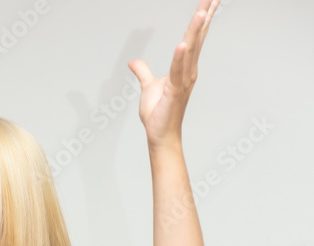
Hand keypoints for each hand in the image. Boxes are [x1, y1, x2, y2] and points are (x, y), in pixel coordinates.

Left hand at [127, 0, 219, 149]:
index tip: (209, 1)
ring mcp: (183, 80)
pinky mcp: (175, 90)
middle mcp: (188, 71)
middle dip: (204, 17)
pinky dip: (179, 57)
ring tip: (202, 11)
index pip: (194, 38)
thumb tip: (134, 62)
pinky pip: (177, 71)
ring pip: (190, 50)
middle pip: (197, 38)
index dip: (201, 19)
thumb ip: (143, 72)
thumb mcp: (148, 86)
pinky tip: (182, 43)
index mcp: (184, 68)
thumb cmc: (158, 114)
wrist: (160, 135)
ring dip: (196, 31)